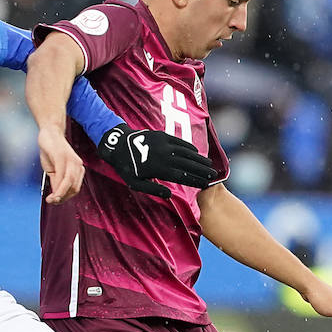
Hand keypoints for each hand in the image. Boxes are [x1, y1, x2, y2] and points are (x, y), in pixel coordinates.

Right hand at [39, 126, 84, 203]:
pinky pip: (62, 175)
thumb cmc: (52, 151)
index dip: (65, 198)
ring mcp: (71, 161)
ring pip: (70, 184)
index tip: (55, 201)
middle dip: (63, 198)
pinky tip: (52, 193)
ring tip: (51, 200)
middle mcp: (78, 165)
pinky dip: (58, 187)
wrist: (49, 132)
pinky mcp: (62, 157)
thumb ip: (57, 182)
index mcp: (77, 169)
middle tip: (52, 201)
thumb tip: (57, 195)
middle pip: (74, 188)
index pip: (75, 189)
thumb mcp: (53, 170)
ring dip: (61, 195)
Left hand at [96, 122, 216, 198]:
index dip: (194, 180)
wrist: (118, 144)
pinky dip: (189, 147)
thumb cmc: (126, 168)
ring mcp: (163, 144)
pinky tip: (197, 153)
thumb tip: (169, 195)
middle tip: (213, 175)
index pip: (181, 176)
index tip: (205, 184)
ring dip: (199, 159)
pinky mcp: (162, 136)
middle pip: (187, 164)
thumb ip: (153, 189)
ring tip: (209, 165)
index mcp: (157, 169)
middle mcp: (163, 156)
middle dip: (201, 170)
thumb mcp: (135, 183)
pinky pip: (179, 142)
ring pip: (185, 152)